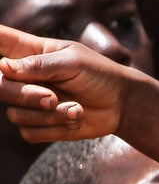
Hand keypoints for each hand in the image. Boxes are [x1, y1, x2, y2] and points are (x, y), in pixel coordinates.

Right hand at [0, 25, 132, 142]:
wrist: (121, 104)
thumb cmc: (99, 74)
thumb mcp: (73, 62)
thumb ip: (40, 64)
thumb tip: (4, 67)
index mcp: (26, 51)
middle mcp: (21, 75)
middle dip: (25, 95)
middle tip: (52, 97)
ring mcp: (26, 100)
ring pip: (14, 113)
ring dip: (50, 115)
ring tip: (76, 107)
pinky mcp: (36, 123)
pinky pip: (29, 132)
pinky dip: (56, 129)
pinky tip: (76, 119)